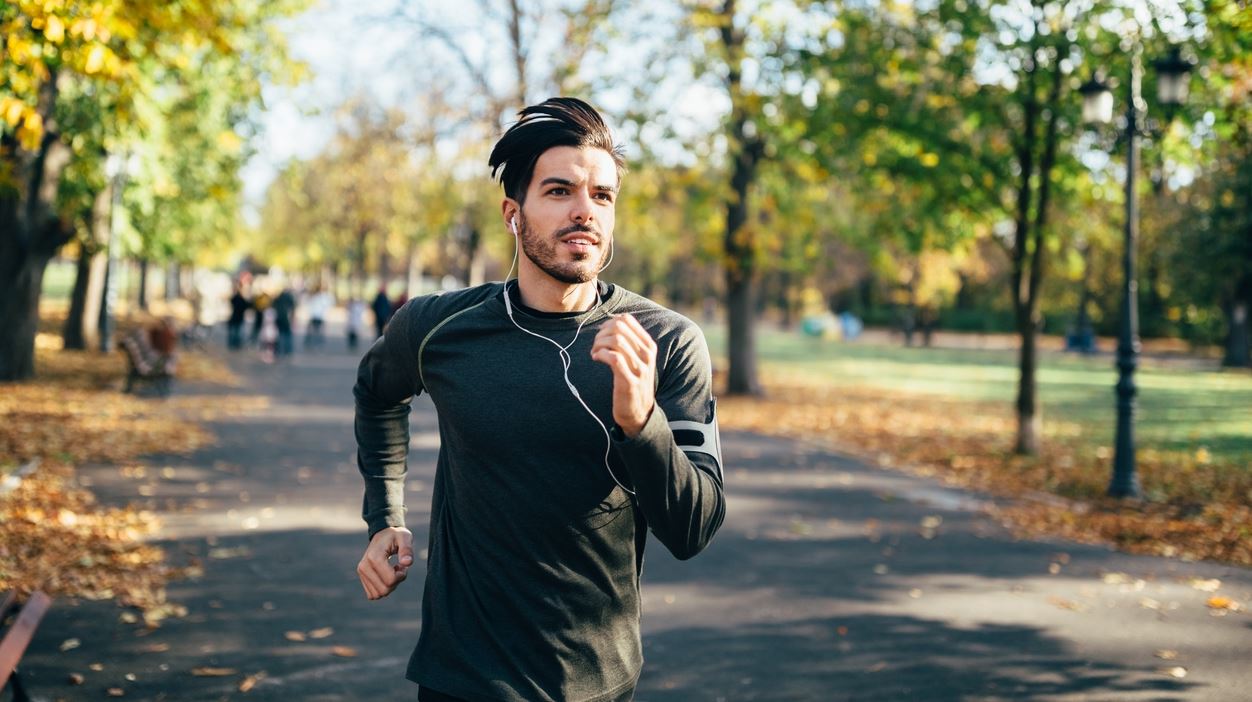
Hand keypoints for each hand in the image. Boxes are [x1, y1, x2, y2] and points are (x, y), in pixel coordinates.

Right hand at [357, 526, 413, 599]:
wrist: (383, 534)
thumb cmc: (395, 536)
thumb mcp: (404, 537)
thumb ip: (407, 550)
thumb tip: (407, 563)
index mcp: (374, 557)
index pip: (390, 580)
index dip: (402, 575)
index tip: (403, 564)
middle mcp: (364, 566)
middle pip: (384, 590)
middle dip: (396, 582)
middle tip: (399, 568)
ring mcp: (361, 573)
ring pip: (378, 594)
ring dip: (390, 586)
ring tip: (392, 571)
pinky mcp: (362, 577)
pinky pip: (372, 594)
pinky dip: (382, 589)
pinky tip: (386, 576)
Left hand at [590, 313, 655, 437]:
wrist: (639, 412)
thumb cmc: (633, 382)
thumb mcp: (638, 359)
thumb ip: (630, 341)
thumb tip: (612, 321)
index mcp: (649, 346)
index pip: (627, 320)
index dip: (608, 323)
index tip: (602, 335)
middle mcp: (647, 355)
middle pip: (619, 327)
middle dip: (602, 333)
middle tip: (596, 345)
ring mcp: (640, 368)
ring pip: (616, 340)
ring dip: (599, 344)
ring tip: (595, 353)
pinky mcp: (629, 381)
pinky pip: (613, 358)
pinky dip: (601, 354)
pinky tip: (596, 358)